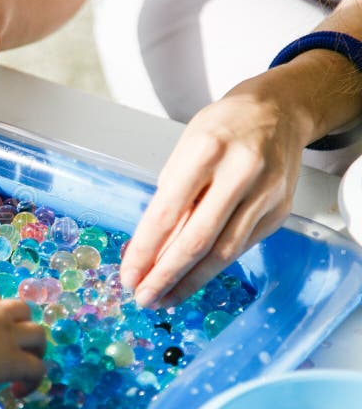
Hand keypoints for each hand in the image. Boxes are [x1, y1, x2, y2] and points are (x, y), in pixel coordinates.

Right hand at [0, 289, 45, 393]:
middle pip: (21, 308)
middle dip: (21, 324)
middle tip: (13, 345)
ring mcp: (6, 335)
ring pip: (38, 334)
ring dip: (36, 349)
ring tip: (25, 367)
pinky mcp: (14, 360)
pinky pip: (37, 368)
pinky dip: (34, 381)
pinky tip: (19, 392)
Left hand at [120, 76, 308, 307]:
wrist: (278, 111)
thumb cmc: (221, 129)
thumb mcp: (183, 151)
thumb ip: (169, 198)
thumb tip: (148, 250)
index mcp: (206, 151)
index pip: (166, 213)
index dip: (145, 251)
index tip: (129, 276)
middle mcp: (240, 173)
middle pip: (197, 240)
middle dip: (165, 276)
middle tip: (144, 298)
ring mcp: (266, 194)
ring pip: (223, 252)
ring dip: (190, 281)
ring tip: (165, 297)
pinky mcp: (280, 210)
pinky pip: (241, 247)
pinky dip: (214, 266)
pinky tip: (193, 278)